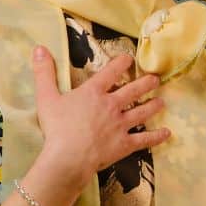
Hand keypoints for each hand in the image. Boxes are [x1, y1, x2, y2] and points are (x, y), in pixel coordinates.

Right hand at [30, 49, 169, 192]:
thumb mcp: (46, 97)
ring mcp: (121, 125)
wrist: (68, 157)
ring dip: (153, 106)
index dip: (121, 63)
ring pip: (142, 112)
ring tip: (161, 102)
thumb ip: (44, 72)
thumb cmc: (57, 127)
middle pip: (133, 90)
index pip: (111, 71)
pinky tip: (166, 133)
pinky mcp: (125, 144)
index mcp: (94, 92)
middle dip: (146, 83)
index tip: (129, 59)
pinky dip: (156, 136)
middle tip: (155, 80)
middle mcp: (112, 105)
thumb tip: (39, 48)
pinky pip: (144, 139)